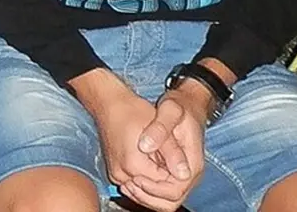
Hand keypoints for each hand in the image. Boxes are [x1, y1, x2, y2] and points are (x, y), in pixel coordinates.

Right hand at [70, 69, 188, 191]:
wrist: (110, 104)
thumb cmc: (132, 110)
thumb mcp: (160, 128)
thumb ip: (173, 153)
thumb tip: (185, 175)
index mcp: (132, 165)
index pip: (163, 187)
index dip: (175, 175)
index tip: (178, 159)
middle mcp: (121, 175)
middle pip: (152, 192)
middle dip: (165, 180)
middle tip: (171, 158)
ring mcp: (116, 175)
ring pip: (143, 190)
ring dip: (156, 178)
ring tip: (160, 156)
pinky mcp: (115, 173)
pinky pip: (134, 184)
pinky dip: (145, 176)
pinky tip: (151, 159)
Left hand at [120, 80, 210, 211]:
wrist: (188, 103)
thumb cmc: (181, 105)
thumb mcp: (171, 110)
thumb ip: (160, 128)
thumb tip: (146, 147)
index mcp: (192, 162)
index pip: (175, 191)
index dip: (153, 188)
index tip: (135, 177)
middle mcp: (190, 174)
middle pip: (169, 203)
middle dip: (147, 197)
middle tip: (128, 184)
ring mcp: (182, 175)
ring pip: (164, 202)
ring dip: (145, 196)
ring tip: (127, 183)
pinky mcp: (174, 173)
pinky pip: (161, 193)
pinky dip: (146, 191)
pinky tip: (132, 179)